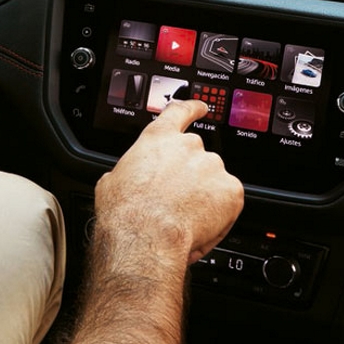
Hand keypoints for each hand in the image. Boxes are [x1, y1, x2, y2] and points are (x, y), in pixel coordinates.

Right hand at [94, 99, 243, 265]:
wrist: (146, 235)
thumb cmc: (126, 210)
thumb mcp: (112, 180)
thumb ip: (130, 170)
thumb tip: (128, 179)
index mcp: (158, 138)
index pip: (179, 112)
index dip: (192, 108)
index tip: (201, 108)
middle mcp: (188, 146)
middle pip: (197, 156)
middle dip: (191, 175)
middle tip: (178, 199)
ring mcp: (212, 166)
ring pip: (214, 180)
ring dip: (205, 196)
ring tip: (186, 218)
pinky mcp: (231, 190)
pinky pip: (229, 200)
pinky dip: (220, 213)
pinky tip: (200, 225)